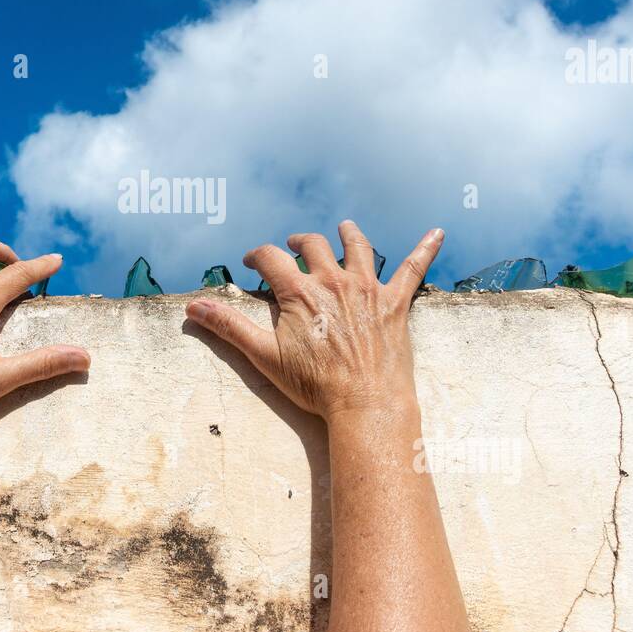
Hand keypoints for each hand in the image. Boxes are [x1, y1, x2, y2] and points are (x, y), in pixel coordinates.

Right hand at [185, 221, 442, 423]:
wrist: (365, 403)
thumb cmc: (314, 385)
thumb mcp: (264, 356)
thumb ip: (229, 326)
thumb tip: (193, 308)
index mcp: (299, 290)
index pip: (270, 257)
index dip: (256, 256)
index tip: (250, 262)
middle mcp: (333, 280)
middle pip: (314, 243)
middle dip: (299, 241)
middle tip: (293, 246)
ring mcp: (368, 288)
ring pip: (358, 246)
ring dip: (348, 234)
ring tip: (344, 228)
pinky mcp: (396, 302)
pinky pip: (415, 268)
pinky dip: (426, 249)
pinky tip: (439, 233)